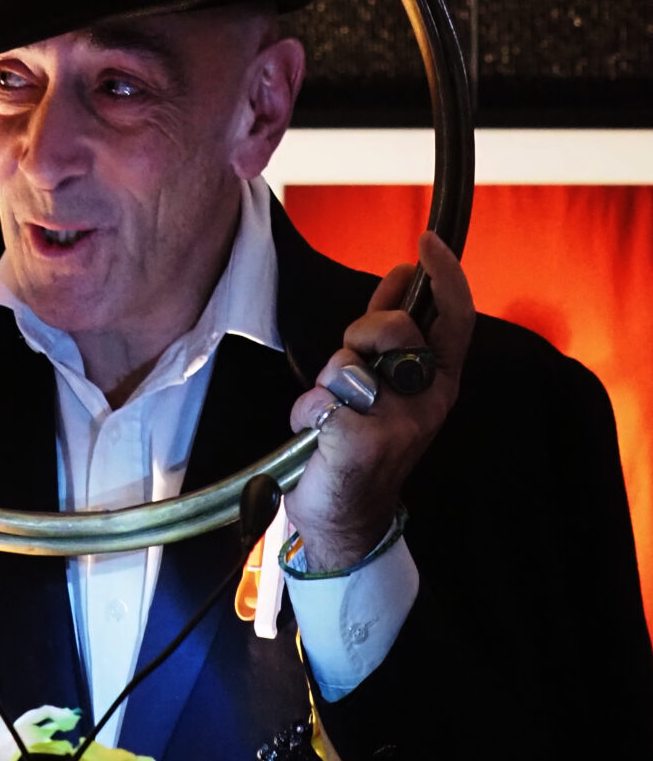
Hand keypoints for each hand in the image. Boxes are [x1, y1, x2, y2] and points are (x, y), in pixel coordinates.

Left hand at [285, 231, 474, 570]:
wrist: (345, 518)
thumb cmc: (359, 444)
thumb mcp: (382, 381)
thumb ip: (388, 331)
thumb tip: (401, 274)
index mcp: (438, 383)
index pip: (455, 319)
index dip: (445, 276)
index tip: (427, 243)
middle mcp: (427, 401)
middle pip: (395, 327)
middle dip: (362, 329)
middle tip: (349, 361)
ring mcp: (398, 423)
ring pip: (348, 364)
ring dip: (325, 383)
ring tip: (331, 415)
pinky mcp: (362, 443)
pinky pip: (319, 400)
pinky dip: (305, 414)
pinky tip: (315, 440)